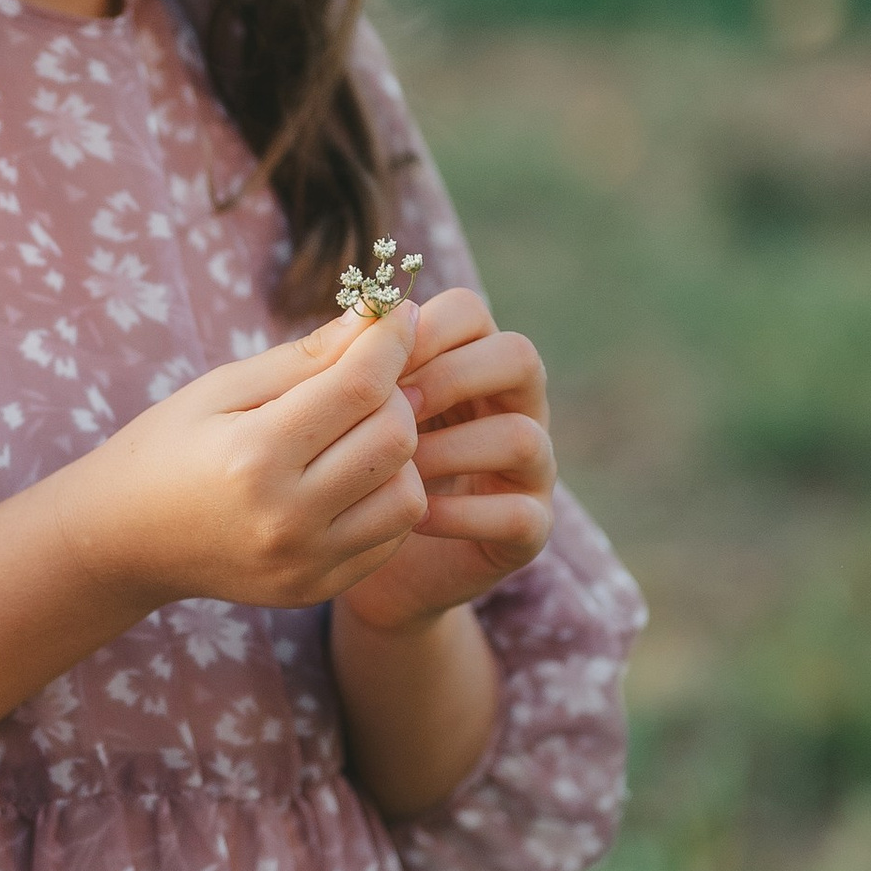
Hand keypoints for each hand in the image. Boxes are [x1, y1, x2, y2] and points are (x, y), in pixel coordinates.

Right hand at [58, 306, 425, 613]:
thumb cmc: (171, 446)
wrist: (126, 539)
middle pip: (395, 438)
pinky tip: (352, 478)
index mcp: (253, 455)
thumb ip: (307, 355)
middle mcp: (285, 517)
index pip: (360, 386)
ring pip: (408, 494)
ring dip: (398, 454)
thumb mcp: (224, 387)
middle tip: (366, 382)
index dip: (390, 340)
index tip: (397, 315)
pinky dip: (386, 497)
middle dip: (394, 396)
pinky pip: (393, 536)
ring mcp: (304, 562)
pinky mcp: (317, 588)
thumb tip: (382, 315)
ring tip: (358, 435)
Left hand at [334, 284, 555, 635]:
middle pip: (518, 357)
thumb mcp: (340, 413)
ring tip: (396, 469)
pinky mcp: (529, 529)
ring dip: (453, 449)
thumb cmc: (342, 466)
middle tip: (394, 409)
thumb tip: (361, 316)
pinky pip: (519, 513)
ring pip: (522, 436)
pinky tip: (414, 518)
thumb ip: (352, 368)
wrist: (353, 556)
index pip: (469, 313)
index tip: (373, 363)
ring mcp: (530, 468)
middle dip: (450, 378)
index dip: (422, 330)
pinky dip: (464, 514)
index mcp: (467, 360)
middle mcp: (512, 405)